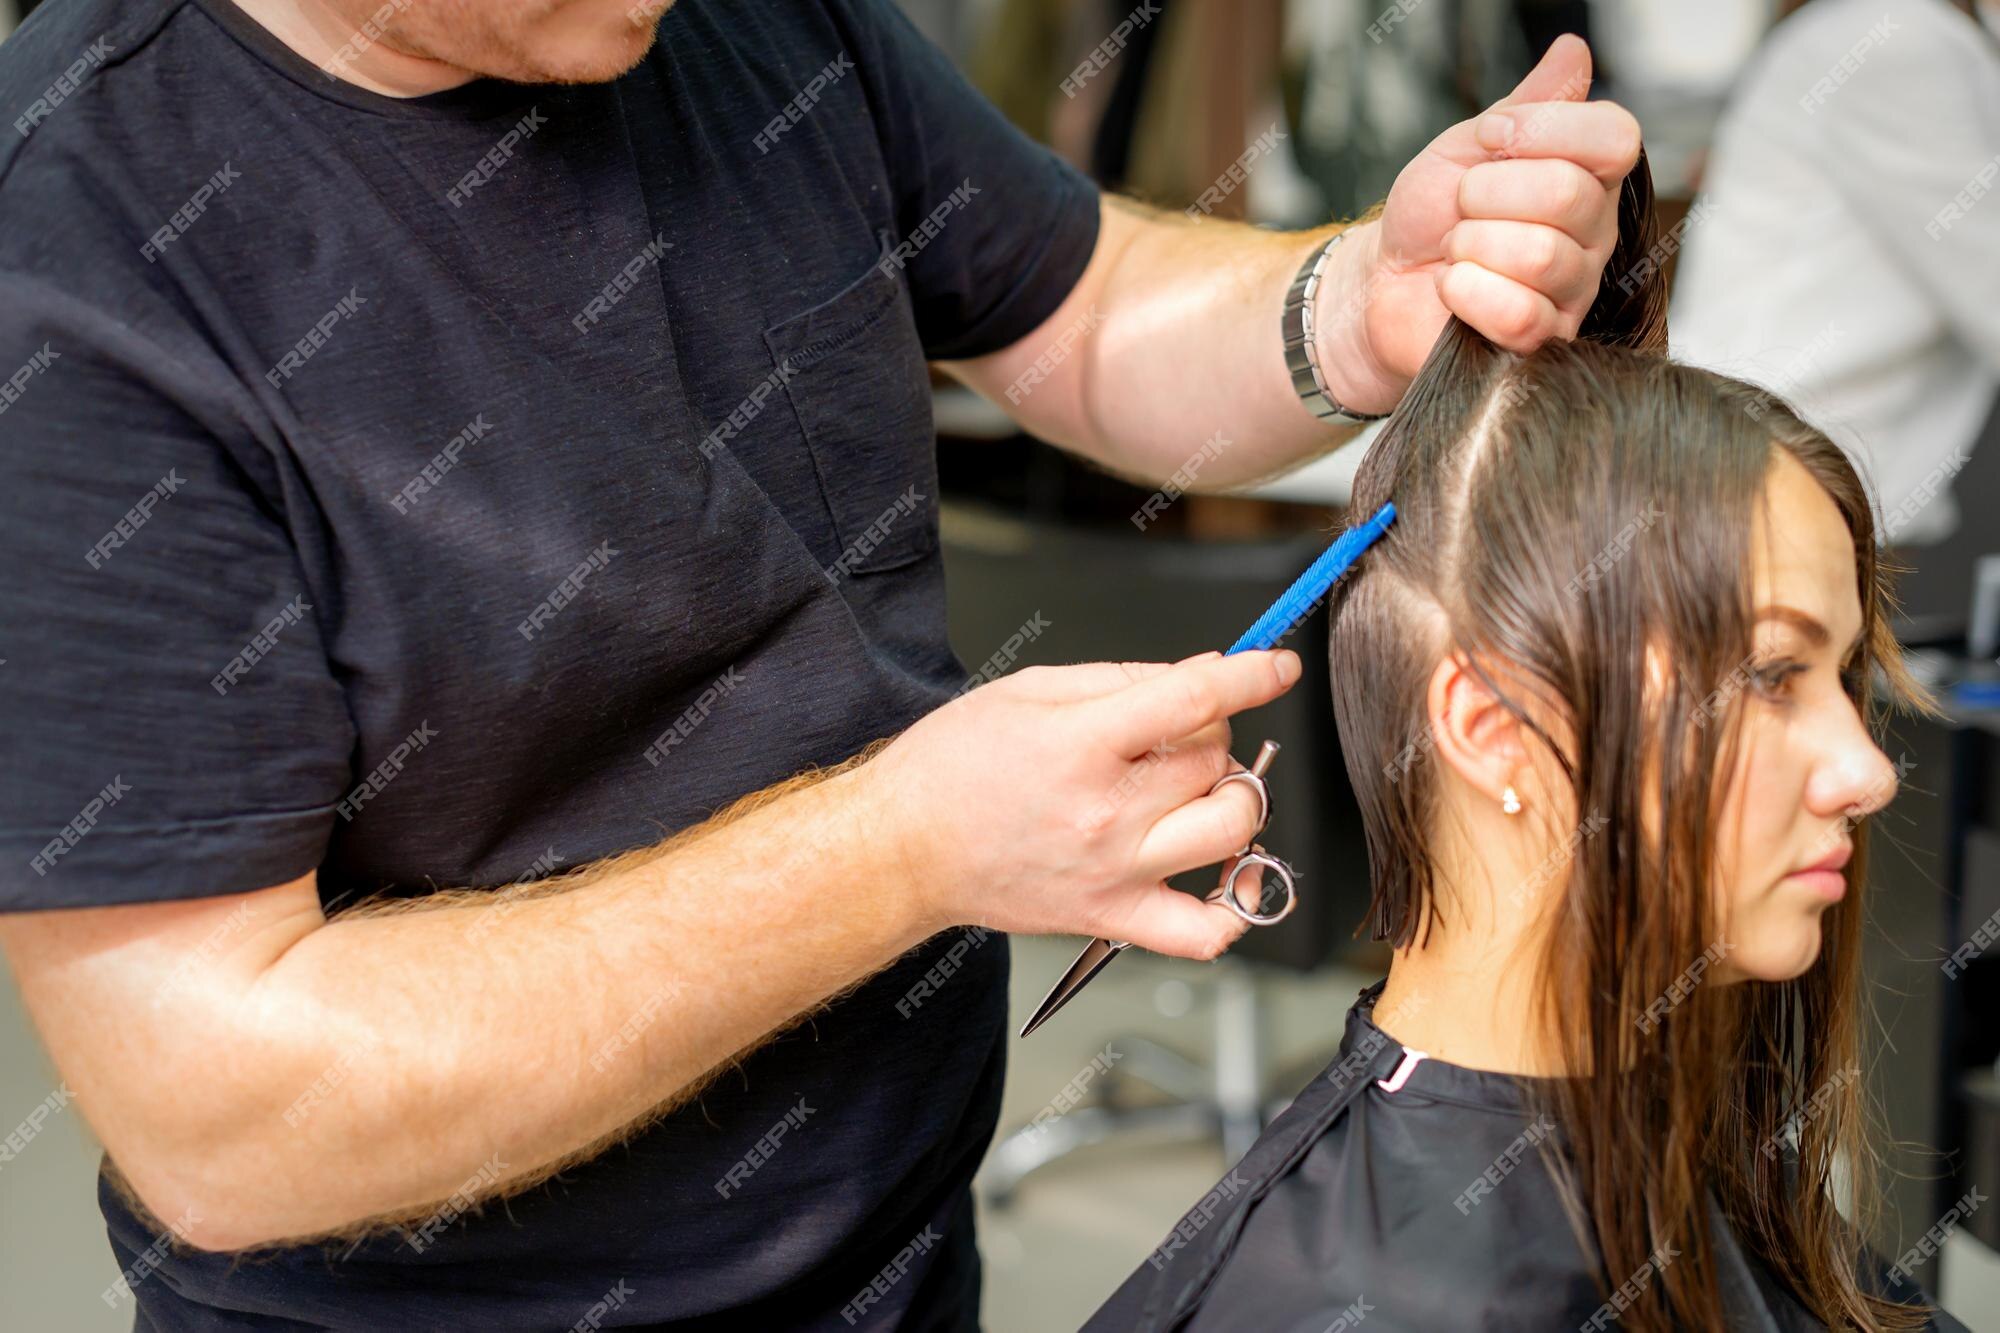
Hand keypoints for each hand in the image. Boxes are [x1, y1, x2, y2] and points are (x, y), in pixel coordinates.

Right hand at [867, 651, 1300, 958]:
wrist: (903, 850)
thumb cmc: (951, 769)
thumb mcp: (1030, 691)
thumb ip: (1124, 680)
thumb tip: (1201, 675)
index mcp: (1081, 745)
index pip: (1194, 701)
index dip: (1250, 676)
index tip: (1275, 667)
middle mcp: (1105, 812)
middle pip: (1215, 762)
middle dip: (1207, 736)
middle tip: (1167, 737)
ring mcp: (1114, 870)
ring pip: (1230, 830)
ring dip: (1228, 800)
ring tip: (1188, 792)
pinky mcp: (1112, 916)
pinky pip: (1204, 931)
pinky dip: (1231, 907)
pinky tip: (1220, 876)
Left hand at [1317, 35, 1641, 412]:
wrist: (1383, 283)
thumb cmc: (1429, 216)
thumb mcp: (1467, 146)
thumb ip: (1525, 104)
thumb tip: (1574, 51)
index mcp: (1587, 174)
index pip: (1615, 136)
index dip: (1542, 132)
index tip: (1487, 142)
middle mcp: (1595, 232)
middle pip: (1568, 193)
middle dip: (1486, 193)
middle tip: (1460, 210)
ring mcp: (1574, 291)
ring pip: (1541, 255)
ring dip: (1472, 246)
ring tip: (1456, 253)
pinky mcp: (1543, 343)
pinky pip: (1521, 313)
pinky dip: (1468, 294)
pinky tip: (1454, 291)